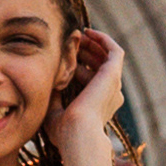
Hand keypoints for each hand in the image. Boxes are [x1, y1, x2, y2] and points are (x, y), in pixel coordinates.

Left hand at [56, 29, 127, 150]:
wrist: (77, 133)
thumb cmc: (65, 131)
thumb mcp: (55, 113)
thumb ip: (55, 99)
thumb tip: (50, 84)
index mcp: (99, 107)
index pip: (93, 81)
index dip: (81, 66)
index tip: (66, 57)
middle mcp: (110, 96)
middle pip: (101, 67)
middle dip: (87, 53)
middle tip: (72, 43)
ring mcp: (114, 85)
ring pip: (107, 58)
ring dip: (93, 45)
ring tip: (78, 36)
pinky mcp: (114, 75)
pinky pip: (115, 51)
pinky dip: (103, 40)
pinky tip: (89, 32)